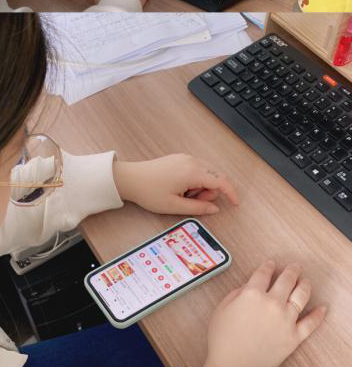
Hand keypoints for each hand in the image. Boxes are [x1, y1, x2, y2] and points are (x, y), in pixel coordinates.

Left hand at [112, 154, 238, 215]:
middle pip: (215, 176)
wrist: (130, 178)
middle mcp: (191, 161)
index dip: (230, 193)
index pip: (220, 181)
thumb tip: (214, 208)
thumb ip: (198, 208)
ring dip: (201, 186)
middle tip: (192, 202)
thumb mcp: (174, 206)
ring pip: (206, 173)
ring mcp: (185, 158)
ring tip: (183, 195)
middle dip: (209, 192)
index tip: (235, 203)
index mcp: (191, 172)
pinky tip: (181, 188)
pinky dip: (195, 180)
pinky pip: (197, 169)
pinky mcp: (180, 158)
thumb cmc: (149, 192)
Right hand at [201, 261, 326, 366]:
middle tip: (294, 267)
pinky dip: (318, 314)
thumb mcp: (223, 307)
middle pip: (286, 280)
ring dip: (304, 285)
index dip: (268, 266)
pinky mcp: (294, 337)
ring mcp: (285, 320)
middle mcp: (272, 303)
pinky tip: (322, 308)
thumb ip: (237, 292)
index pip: (264, 273)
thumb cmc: (223, 338)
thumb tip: (249, 287)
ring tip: (305, 280)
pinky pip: (311, 323)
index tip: (271, 264)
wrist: (231, 366)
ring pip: (301, 296)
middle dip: (291, 270)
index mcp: (252, 293)